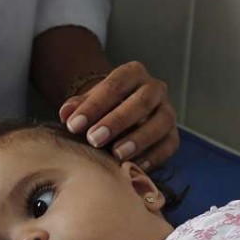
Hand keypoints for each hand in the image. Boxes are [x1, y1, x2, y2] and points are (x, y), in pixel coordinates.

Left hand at [59, 61, 179, 170]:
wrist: (121, 115)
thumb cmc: (103, 108)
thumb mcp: (89, 102)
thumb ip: (77, 106)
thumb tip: (66, 114)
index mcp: (133, 73)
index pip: (115, 85)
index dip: (94, 106)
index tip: (74, 125)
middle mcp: (155, 89)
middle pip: (141, 101)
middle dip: (117, 121)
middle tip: (94, 139)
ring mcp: (167, 112)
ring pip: (160, 122)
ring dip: (138, 139)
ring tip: (116, 155)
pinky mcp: (172, 135)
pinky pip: (169, 145)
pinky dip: (153, 156)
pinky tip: (135, 166)